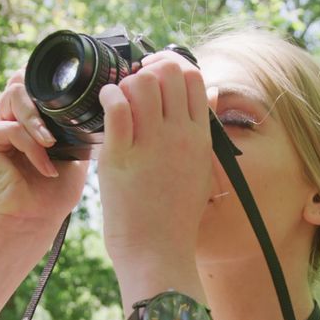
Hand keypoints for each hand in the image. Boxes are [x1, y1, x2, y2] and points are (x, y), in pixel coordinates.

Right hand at [0, 69, 89, 235]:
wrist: (37, 221)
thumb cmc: (54, 193)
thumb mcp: (73, 152)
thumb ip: (70, 125)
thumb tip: (91, 100)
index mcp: (22, 121)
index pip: (29, 85)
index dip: (46, 84)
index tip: (70, 98)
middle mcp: (3, 120)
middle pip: (20, 84)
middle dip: (45, 103)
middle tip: (59, 132)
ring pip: (15, 97)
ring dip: (38, 122)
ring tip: (52, 147)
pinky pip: (11, 128)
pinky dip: (32, 146)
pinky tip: (45, 167)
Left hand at [96, 50, 214, 274]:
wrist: (158, 252)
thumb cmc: (175, 214)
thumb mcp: (202, 168)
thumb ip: (205, 128)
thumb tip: (214, 92)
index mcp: (199, 137)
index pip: (194, 77)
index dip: (171, 67)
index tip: (155, 78)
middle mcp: (179, 136)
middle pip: (169, 72)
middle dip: (147, 71)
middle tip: (133, 88)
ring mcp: (151, 146)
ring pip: (142, 83)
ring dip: (126, 85)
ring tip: (119, 103)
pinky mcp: (121, 158)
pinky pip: (116, 107)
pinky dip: (109, 97)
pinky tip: (105, 107)